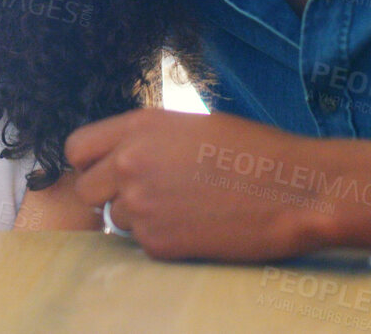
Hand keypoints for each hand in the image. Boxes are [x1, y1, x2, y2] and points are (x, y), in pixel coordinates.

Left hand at [66, 109, 370, 260]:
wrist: (294, 190)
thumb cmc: (254, 152)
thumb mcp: (193, 126)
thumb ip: (148, 140)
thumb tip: (122, 157)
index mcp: (139, 126)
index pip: (76, 148)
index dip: (90, 161)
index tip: (106, 169)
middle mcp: (129, 164)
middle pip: (86, 189)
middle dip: (109, 193)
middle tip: (145, 194)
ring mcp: (140, 206)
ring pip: (115, 219)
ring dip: (139, 217)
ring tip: (184, 207)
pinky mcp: (157, 243)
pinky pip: (142, 243)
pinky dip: (163, 238)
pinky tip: (197, 226)